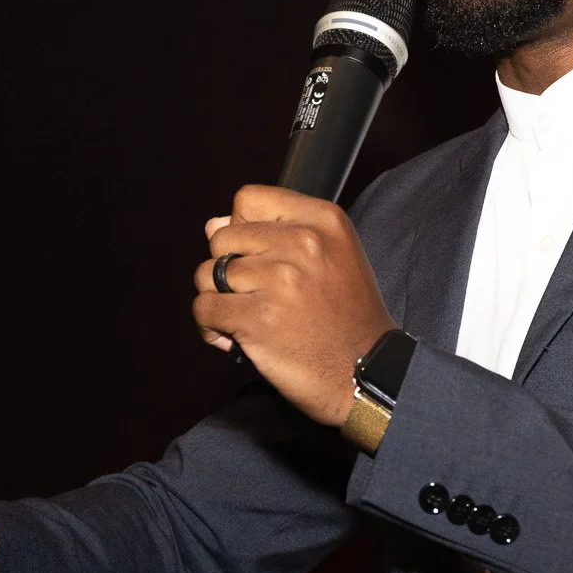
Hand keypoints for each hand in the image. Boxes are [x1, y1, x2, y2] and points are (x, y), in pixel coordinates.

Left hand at [192, 185, 396, 425]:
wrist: (368, 372)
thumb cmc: (347, 317)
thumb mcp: (332, 256)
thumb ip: (276, 232)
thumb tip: (212, 226)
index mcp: (323, 220)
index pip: (248, 200)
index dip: (242, 228)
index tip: (258, 256)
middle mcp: (303, 243)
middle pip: (222, 239)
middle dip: (227, 268)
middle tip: (254, 295)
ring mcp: (280, 281)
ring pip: (207, 274)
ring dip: (219, 299)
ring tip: (245, 318)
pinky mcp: (259, 319)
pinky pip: (204, 309)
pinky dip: (212, 327)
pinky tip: (234, 337)